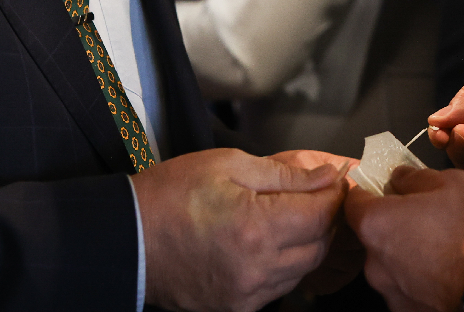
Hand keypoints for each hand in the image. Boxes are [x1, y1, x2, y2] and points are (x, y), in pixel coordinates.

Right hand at [132, 147, 347, 311]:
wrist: (128, 238)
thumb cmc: (172, 194)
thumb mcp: (228, 165)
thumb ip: (284, 174)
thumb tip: (327, 176)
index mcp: (256, 227)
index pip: (321, 214)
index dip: (334, 193)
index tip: (334, 179)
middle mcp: (257, 268)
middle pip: (319, 245)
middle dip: (325, 217)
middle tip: (317, 194)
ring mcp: (247, 294)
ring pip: (304, 269)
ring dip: (308, 242)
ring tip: (294, 215)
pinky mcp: (237, 307)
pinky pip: (280, 286)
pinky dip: (286, 264)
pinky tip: (272, 242)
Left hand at [345, 166, 463, 311]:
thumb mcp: (451, 182)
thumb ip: (416, 178)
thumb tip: (398, 178)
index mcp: (376, 224)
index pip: (354, 201)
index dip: (369, 191)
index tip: (388, 188)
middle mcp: (374, 263)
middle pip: (374, 236)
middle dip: (394, 225)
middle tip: (426, 218)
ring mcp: (392, 293)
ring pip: (392, 265)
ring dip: (408, 255)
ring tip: (443, 248)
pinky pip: (409, 290)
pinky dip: (422, 281)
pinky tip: (447, 273)